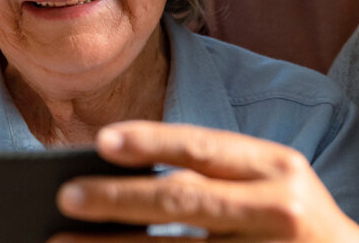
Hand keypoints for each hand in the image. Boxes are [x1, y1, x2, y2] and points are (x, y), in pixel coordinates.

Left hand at [50, 121, 358, 242]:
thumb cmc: (292, 217)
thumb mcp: (270, 182)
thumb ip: (212, 173)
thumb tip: (121, 171)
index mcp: (276, 167)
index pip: (204, 146)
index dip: (151, 143)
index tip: (102, 142)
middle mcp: (277, 209)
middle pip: (185, 200)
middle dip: (119, 198)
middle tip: (66, 196)